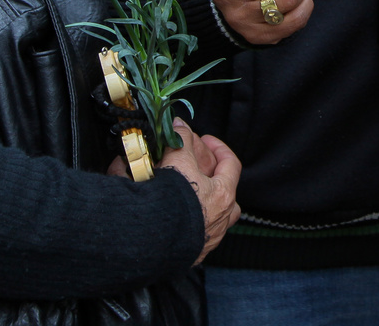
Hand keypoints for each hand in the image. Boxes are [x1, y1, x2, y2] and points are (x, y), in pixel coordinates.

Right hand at [153, 119, 241, 263]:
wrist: (148, 244)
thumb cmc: (168, 205)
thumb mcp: (177, 163)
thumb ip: (181, 141)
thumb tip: (180, 126)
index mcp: (223, 196)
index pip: (230, 164)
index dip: (218, 147)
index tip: (204, 139)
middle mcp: (219, 220)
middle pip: (221, 190)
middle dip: (203, 172)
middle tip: (185, 161)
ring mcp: (205, 238)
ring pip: (205, 212)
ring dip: (190, 196)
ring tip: (169, 184)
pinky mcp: (187, 253)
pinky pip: (187, 229)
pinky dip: (176, 216)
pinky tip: (158, 208)